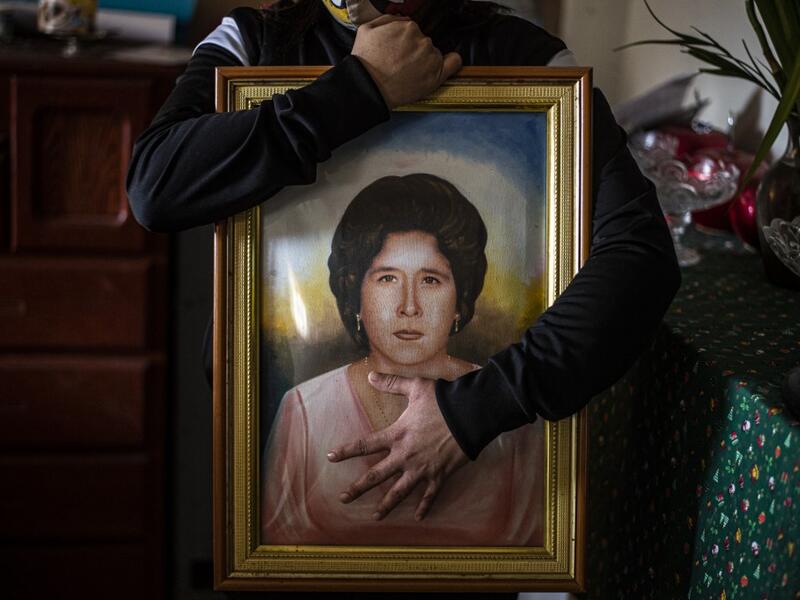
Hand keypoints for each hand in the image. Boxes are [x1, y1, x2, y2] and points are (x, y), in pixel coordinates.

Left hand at [327, 372, 468, 520]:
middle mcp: (405, 456)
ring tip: (375, 517)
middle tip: (344, 499)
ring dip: (386, 505)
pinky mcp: (440, 475)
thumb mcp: (415, 387)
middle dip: (358, 488)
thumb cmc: (442, 400)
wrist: (470, 415)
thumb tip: (370, 375)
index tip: (330, 457)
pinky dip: (424, 506)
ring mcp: (422, 468)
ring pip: (399, 492)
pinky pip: (430, 495)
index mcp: (397, 435)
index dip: (346, 451)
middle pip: (376, 476)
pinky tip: (418, 517)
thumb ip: (391, 384)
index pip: (365, 445)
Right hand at [351, 15, 461, 108]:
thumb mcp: (367, 29)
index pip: (412, 31)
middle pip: (423, 42)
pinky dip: (452, 62)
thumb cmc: (365, 62)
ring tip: (408, 72)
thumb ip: (388, 20)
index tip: (398, 51)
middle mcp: (422, 40)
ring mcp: (431, 57)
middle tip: (400, 63)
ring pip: (433, 53)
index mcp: (408, 27)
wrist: (369, 86)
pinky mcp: (436, 75)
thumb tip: (401, 20)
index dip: (404, 41)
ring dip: (424, 60)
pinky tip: (446, 64)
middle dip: (413, 51)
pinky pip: (454, 63)